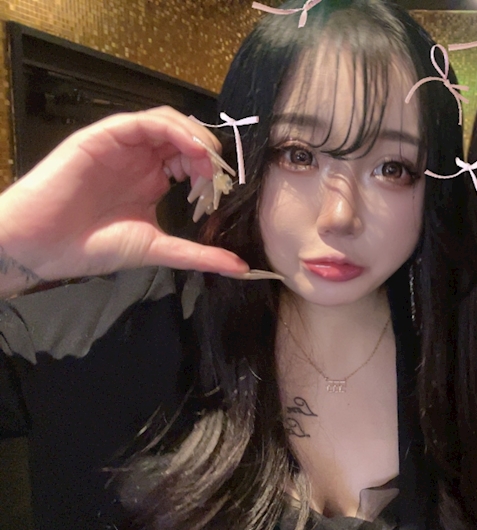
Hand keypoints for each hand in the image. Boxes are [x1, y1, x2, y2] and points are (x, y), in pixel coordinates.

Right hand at [0, 106, 248, 295]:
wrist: (43, 245)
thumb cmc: (94, 246)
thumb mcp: (159, 248)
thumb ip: (200, 254)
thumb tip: (242, 268)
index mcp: (152, 180)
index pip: (192, 161)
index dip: (212, 171)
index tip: (224, 192)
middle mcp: (140, 159)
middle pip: (185, 138)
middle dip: (209, 153)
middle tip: (220, 177)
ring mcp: (122, 145)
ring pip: (168, 122)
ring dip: (195, 137)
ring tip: (209, 161)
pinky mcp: (103, 136)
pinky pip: (143, 121)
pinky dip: (173, 129)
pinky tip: (191, 148)